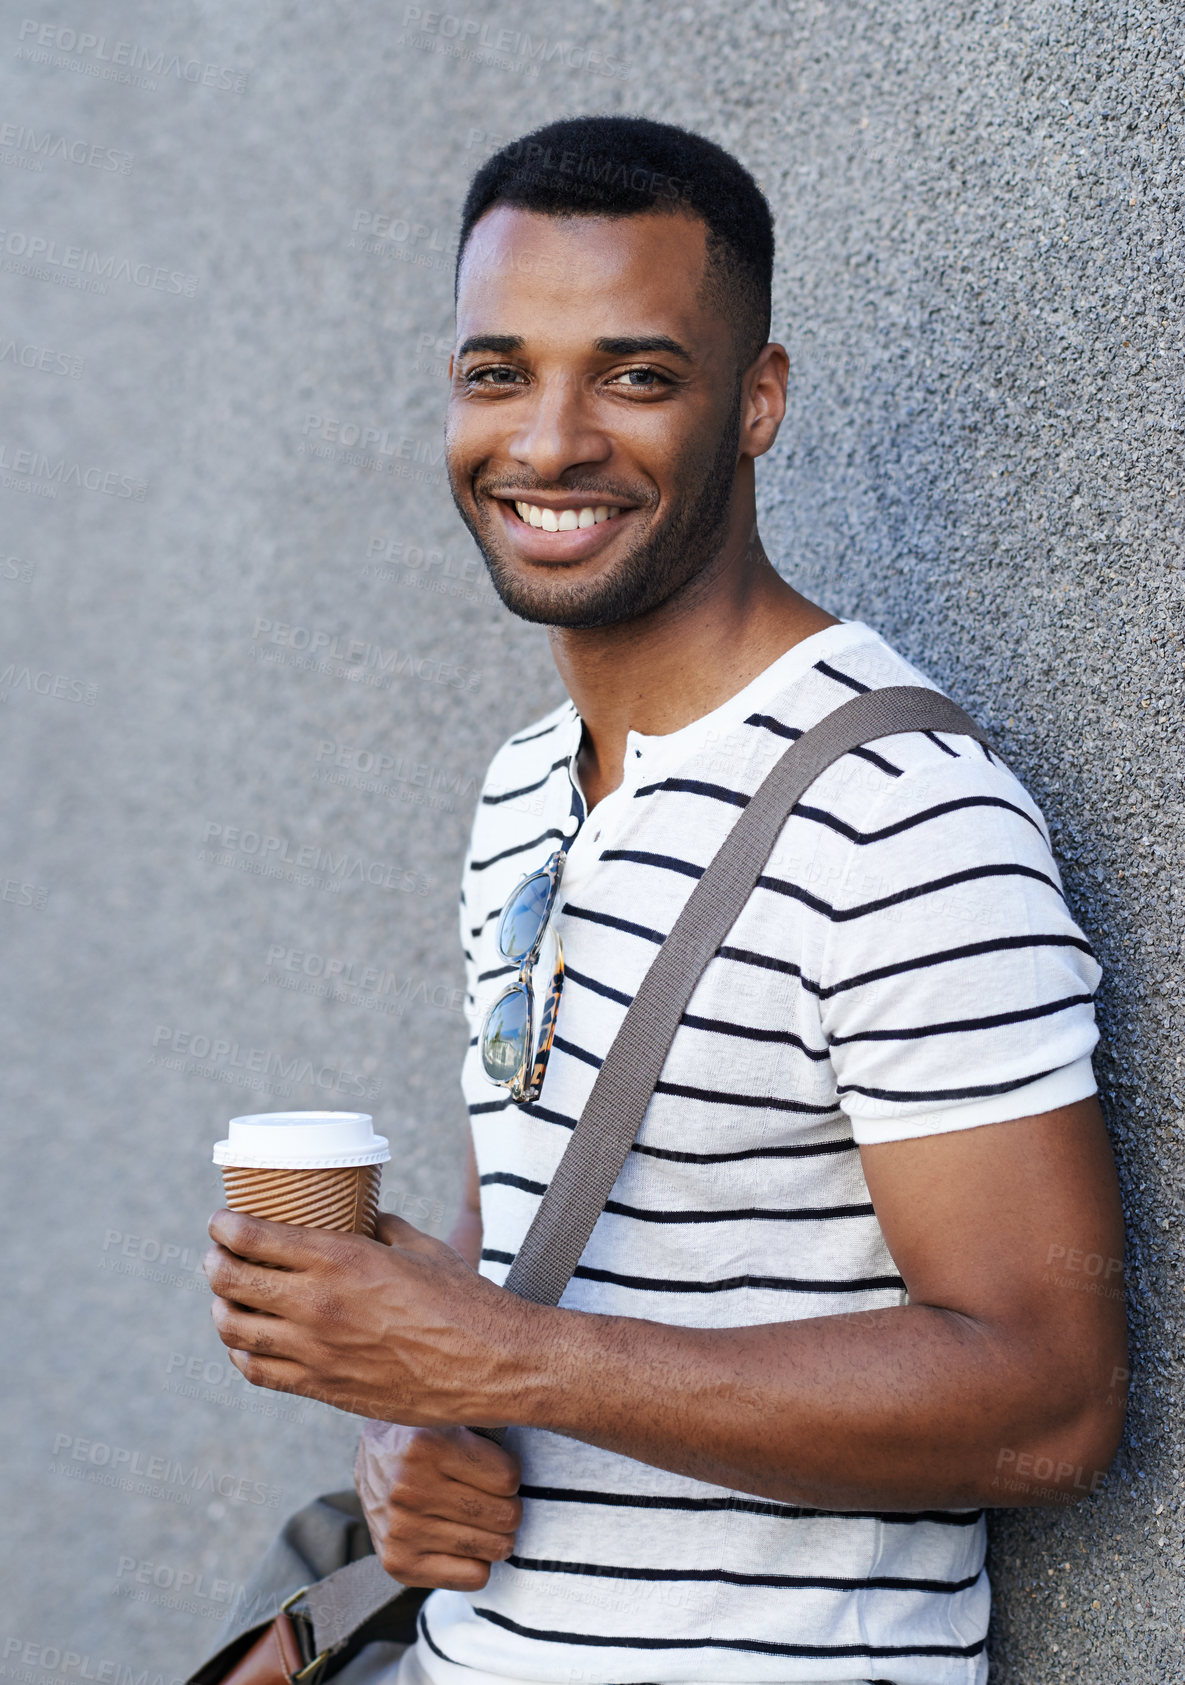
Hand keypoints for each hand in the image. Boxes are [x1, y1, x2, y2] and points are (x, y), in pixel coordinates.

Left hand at [203, 1210, 529, 1424]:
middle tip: (217, 1255)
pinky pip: (257, 1371)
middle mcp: (317, 1303)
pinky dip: (240, 1353)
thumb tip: (363, 1217)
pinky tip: (246, 1342)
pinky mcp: (322, 1387)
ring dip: (220, 1307)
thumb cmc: (462, 1299)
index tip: (221, 1221)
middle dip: (215, 1263)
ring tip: (225, 1298)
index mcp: (339, 1258)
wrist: (488, 1363)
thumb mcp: (420, 1246)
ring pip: (234, 1329)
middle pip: (231, 1281)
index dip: (225, 1227)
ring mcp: (315, 1351)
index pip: (252, 1237)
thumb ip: (382, 1228)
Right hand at [355, 1420, 521, 1589]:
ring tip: (479, 1518)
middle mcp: (410, 1488)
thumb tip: (538, 1426)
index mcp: (427, 1444)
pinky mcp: (399, 1564)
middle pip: (505, 1516)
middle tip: (492, 1497)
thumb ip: (487, 1423)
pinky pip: (473, 1577)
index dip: (511, 1473)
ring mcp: (402, 1530)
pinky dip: (478, 1562)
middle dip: (508, 1507)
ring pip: (493, 1548)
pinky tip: (463, 1541)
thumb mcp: (450, 1413)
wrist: (371, 1457)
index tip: (497, 1468)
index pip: (509, 1477)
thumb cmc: (426, 1432)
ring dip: (496, 1535)